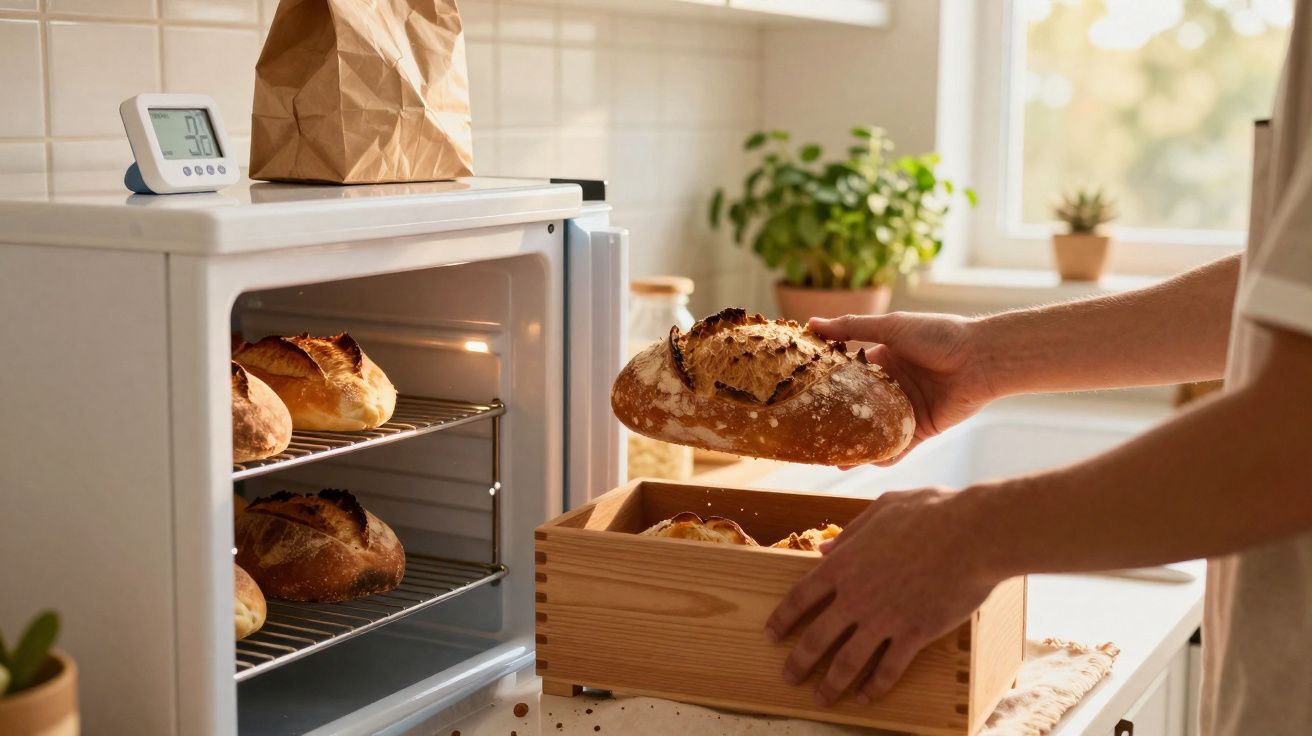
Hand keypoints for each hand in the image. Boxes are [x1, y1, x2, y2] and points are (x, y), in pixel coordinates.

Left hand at [764, 487, 1000, 704]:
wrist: (974, 533)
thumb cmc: (931, 512)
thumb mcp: (882, 509)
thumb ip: (849, 532)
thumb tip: (823, 550)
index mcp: (843, 563)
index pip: (799, 598)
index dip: (781, 619)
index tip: (771, 635)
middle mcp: (856, 596)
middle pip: (815, 638)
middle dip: (798, 662)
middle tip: (788, 677)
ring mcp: (884, 619)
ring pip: (847, 662)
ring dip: (830, 684)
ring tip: (821, 699)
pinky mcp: (914, 635)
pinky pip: (888, 669)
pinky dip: (874, 687)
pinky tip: (865, 697)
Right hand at [810, 312, 997, 464]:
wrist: (981, 358)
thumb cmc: (938, 335)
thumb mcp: (891, 328)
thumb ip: (852, 328)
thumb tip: (812, 324)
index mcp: (882, 360)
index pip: (846, 376)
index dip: (825, 386)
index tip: (800, 397)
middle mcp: (892, 386)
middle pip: (857, 408)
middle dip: (836, 422)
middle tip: (811, 434)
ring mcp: (906, 409)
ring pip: (874, 430)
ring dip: (856, 444)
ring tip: (833, 457)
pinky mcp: (922, 428)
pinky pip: (899, 446)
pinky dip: (883, 455)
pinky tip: (865, 463)